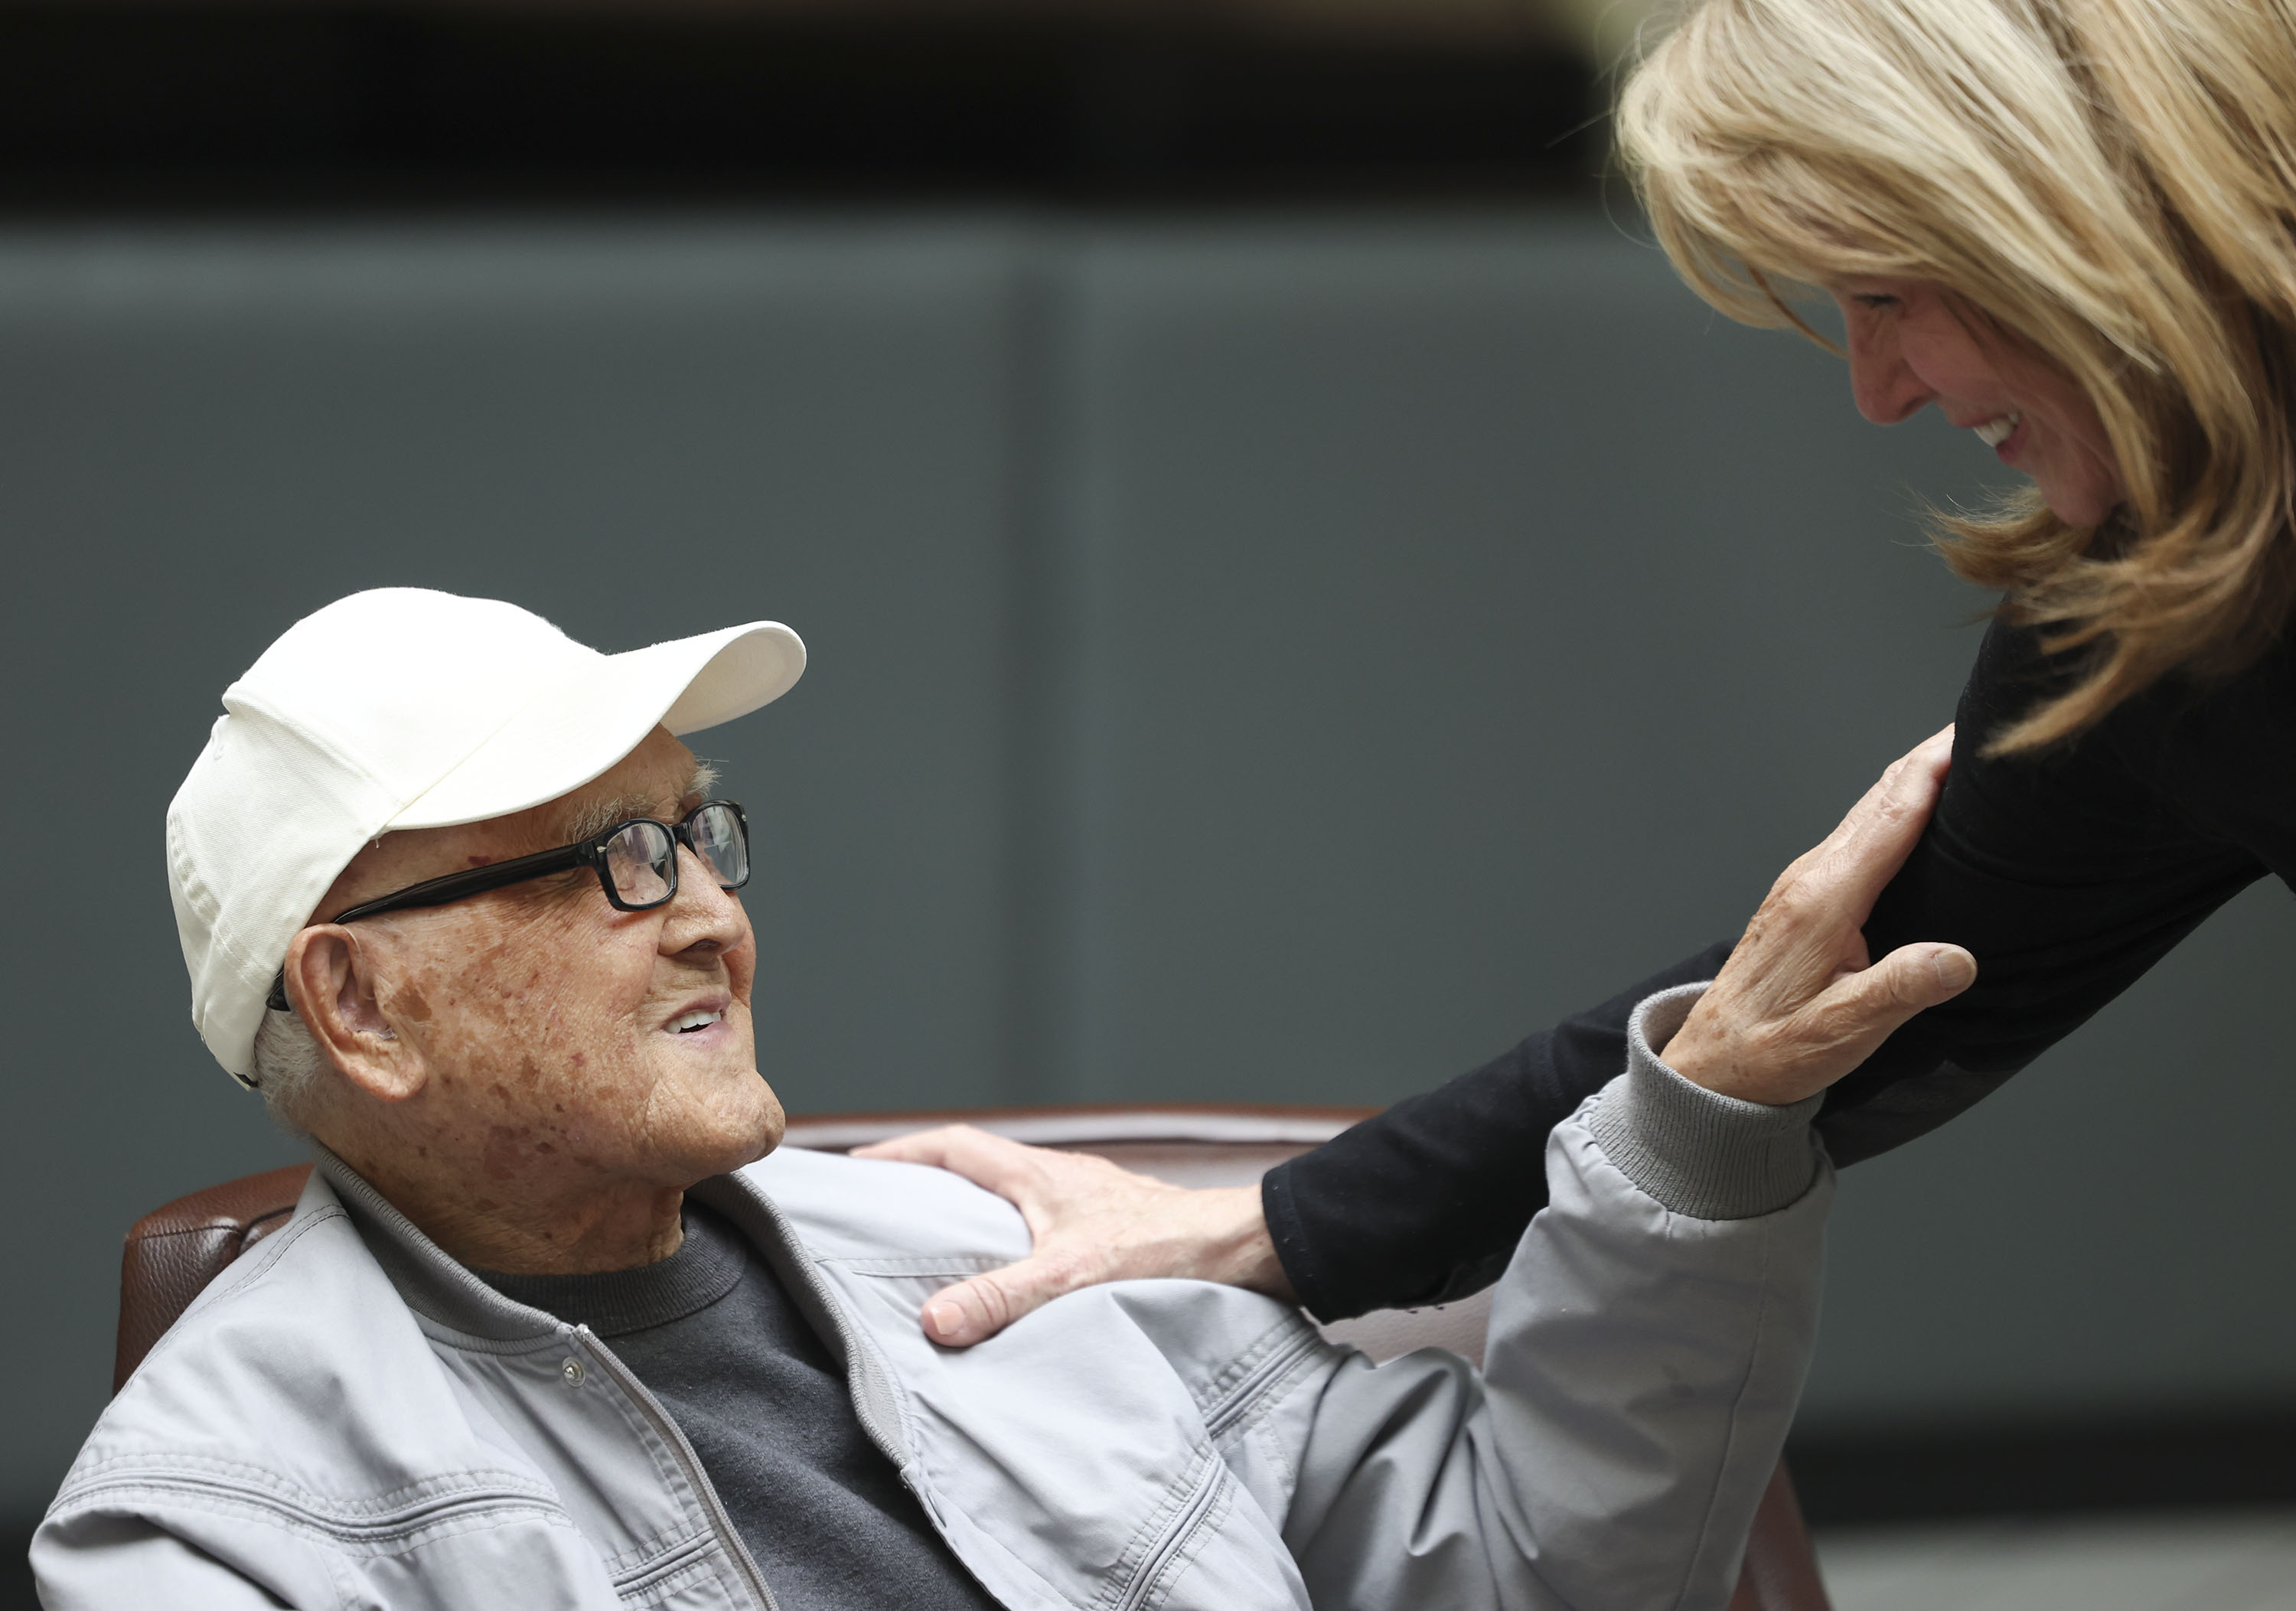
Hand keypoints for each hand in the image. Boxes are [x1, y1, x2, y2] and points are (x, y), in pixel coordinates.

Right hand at [850, 1124, 1294, 1345]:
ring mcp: (1086, 1204)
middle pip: (977, 1170)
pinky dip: (1012, 1243)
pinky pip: (1042, 1227)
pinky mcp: (1110, 1231)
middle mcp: (1060, 1180)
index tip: (860, 1165)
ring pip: (1012, 1200)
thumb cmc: (1166, 1249)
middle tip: (886, 1211)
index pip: (955, 1147)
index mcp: (1039, 1175)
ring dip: (972, 1216)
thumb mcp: (1071, 1277)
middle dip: (928, 1185)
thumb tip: (934, 1320)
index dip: (904, 1153)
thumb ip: (1002, 1298)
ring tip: (937, 1253)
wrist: (1243, 1250)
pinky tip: (1015, 1282)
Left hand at [1662, 726, 1976, 1105]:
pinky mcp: (1805, 896)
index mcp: (1824, 900)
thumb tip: (1957, 959)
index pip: (1891, 817)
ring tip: (1963, 752)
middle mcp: (1811, 879)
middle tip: (1988, 723)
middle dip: (1932, 758)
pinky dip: (1895, 808)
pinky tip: (1918, 809)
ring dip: (1914, 778)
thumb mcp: (1841, 1032)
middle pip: (1881, 800)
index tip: (1975, 732)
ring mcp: (1805, 883)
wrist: (1714, 1064)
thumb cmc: (1773, 1051)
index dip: (1934, 770)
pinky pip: (1858, 835)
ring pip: (1868, 813)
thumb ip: (1898, 992)